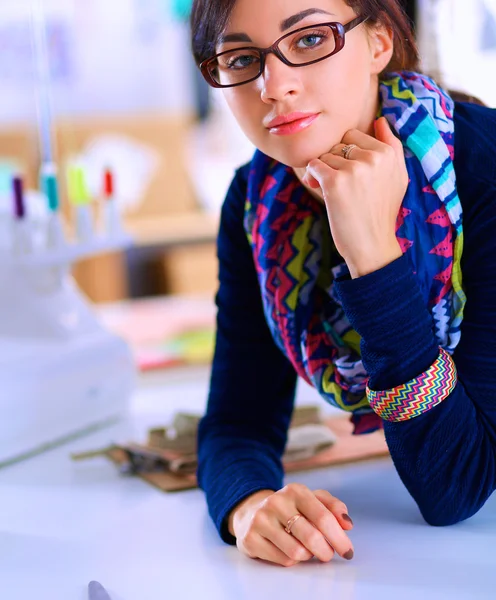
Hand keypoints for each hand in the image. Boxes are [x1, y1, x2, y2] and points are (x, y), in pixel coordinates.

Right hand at [229, 484, 353, 567]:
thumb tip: (347, 523)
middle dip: (326, 551)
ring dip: (308, 556)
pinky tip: (289, 550)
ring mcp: (261, 520)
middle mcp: (276, 502)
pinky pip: (283, 560)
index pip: (323, 517)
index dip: (339, 537)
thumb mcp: (311, 500)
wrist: (252, 513)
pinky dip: (292, 560)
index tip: (347, 551)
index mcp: (295, 491)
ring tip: (306, 549)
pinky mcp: (251, 538)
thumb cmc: (289, 508)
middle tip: (328, 554)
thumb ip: (333, 506)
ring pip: (297, 552)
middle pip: (312, 537)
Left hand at [303, 117, 407, 277]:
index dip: (347, 153)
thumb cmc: (381, 212)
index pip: (355, 134)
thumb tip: (381, 119)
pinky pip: (313, 166)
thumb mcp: (397, 177)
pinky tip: (319, 189)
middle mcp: (374, 157)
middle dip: (334, 160)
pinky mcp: (335, 182)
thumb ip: (391, 146)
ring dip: (322, 171)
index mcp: (389, 153)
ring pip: (325, 155)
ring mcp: (354, 169)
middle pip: (338, 143)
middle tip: (338, 182)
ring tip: (331, 191)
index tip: (348, 172)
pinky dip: (312, 177)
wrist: (372, 245)